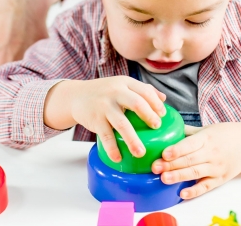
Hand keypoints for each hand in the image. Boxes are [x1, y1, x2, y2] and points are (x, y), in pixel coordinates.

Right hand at [49, 77, 166, 162]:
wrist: (76, 96)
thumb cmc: (105, 92)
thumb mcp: (122, 85)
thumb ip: (142, 90)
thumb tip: (164, 99)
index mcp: (125, 83)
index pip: (145, 90)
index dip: (156, 103)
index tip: (163, 115)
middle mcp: (115, 93)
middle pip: (136, 103)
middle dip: (149, 116)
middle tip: (156, 127)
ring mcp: (104, 106)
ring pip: (122, 123)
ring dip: (132, 139)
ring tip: (140, 153)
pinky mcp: (95, 120)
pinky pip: (106, 136)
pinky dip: (112, 148)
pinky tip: (118, 158)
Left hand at [151, 119, 240, 199]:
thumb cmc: (226, 134)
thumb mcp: (208, 128)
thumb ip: (188, 131)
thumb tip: (166, 127)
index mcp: (207, 138)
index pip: (190, 144)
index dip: (176, 150)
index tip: (164, 153)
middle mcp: (212, 153)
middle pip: (189, 160)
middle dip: (171, 164)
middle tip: (155, 167)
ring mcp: (216, 167)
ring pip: (195, 173)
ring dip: (179, 176)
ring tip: (164, 179)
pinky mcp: (220, 179)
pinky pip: (206, 186)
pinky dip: (195, 191)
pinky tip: (183, 193)